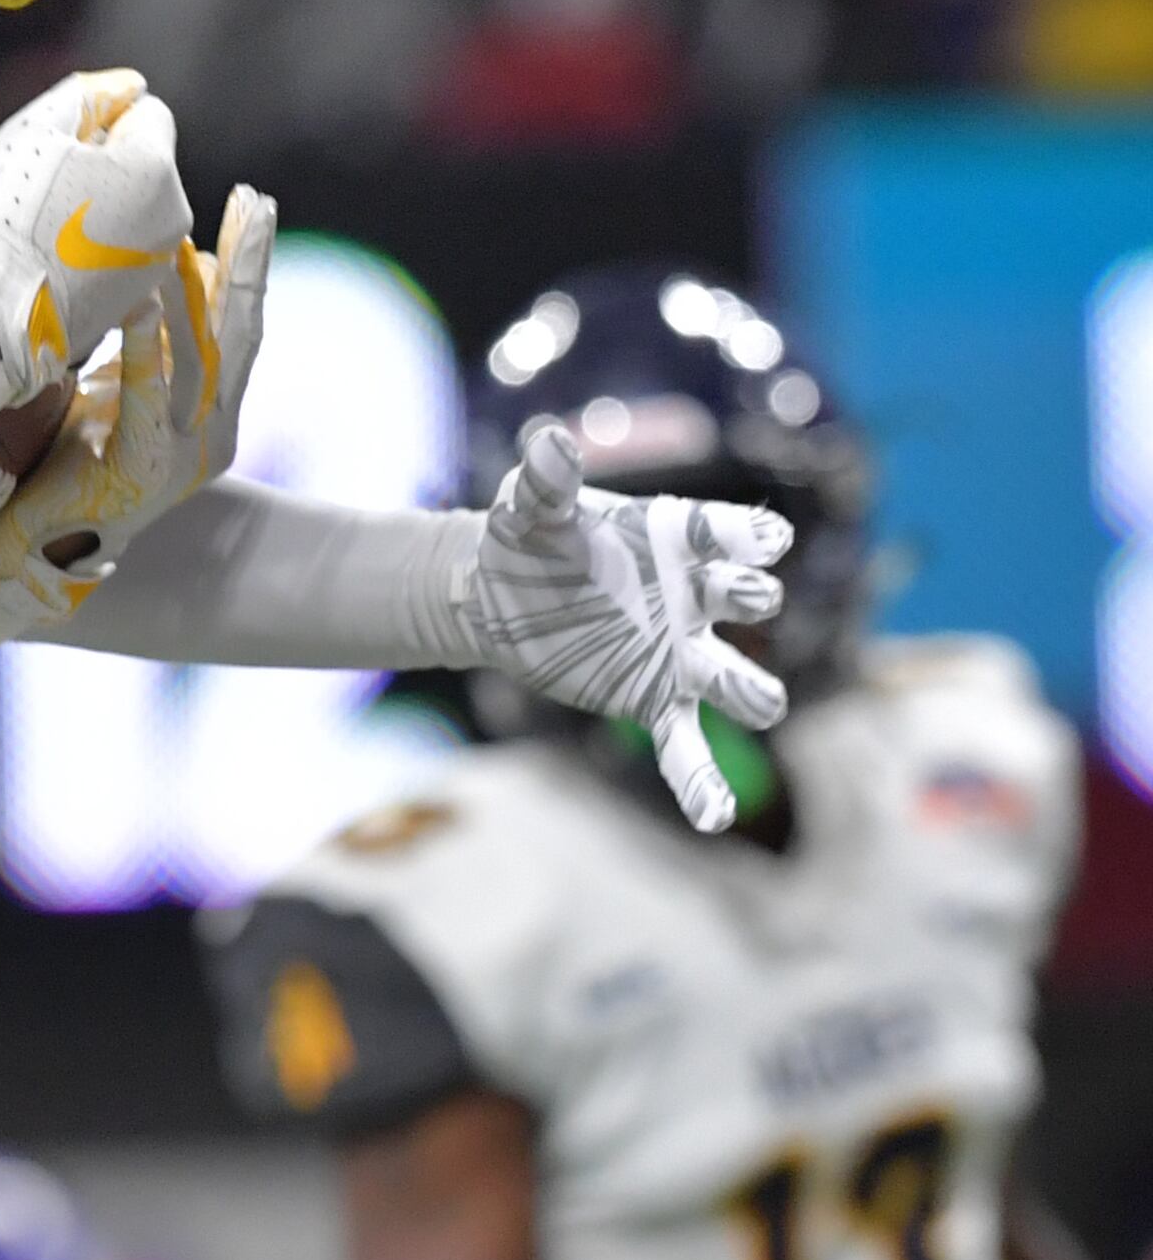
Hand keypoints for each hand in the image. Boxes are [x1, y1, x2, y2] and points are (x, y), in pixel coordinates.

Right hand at [0, 70, 197, 404]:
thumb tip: (129, 86)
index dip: (104, 118)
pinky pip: (127, 243)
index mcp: (155, 165)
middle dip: (108, 162)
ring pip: (137, 203)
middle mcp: (174, 212)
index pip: (148, 112)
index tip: (63, 146)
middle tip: (51, 186)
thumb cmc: (10, 216)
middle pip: (146, 160)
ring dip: (104, 201)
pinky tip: (58, 253)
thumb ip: (89, 94)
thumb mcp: (36, 130)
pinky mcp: (141, 290)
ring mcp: (159, 256)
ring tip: (50, 224)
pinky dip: (100, 240)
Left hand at [0, 183, 275, 634]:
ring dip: (194, 290)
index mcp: (206, 410)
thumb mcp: (112, 389)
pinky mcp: (143, 470)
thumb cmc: (61, 458)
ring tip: (188, 231)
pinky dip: (146, 349)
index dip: (247, 265)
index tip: (250, 204)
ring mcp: (183, 454)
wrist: (24, 543)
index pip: (237, 324)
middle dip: (248, 261)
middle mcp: (210, 431)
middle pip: (238, 332)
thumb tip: (144, 273)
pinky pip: (147, 397)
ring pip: (199, 356)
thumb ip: (137, 345)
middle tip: (251, 199)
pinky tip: (145, 305)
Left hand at [462, 423, 792, 831]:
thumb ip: (545, 480)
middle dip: (749, 595)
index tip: (764, 540)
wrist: (495, 594)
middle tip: (741, 595)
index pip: (730, 533)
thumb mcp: (530, 507)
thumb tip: (547, 442)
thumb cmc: (527, 540)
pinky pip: (686, 745)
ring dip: (751, 689)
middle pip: (747, 597)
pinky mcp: (654, 699)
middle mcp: (696, 596)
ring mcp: (681, 654)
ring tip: (760, 703)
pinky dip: (701, 782)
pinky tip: (715, 817)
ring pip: (736, 677)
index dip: (749, 536)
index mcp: (677, 539)